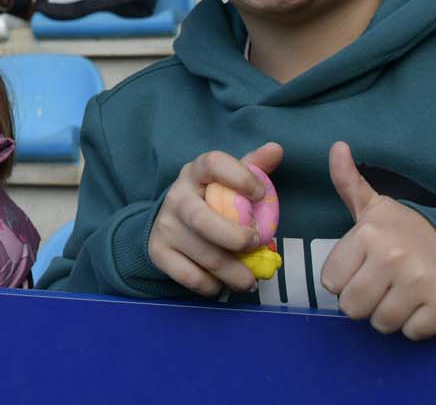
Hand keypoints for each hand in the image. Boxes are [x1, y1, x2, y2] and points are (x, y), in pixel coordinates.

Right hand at [148, 143, 282, 296]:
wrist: (169, 223)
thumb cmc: (210, 200)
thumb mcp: (227, 181)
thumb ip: (253, 167)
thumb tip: (276, 148)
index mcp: (196, 172)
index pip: (214, 164)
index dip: (239, 177)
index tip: (261, 194)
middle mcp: (177, 196)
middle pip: (203, 220)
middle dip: (236, 238)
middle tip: (256, 245)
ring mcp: (165, 225)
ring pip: (204, 255)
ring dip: (234, 274)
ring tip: (250, 280)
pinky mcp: (158, 252)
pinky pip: (191, 276)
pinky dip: (212, 286)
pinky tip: (221, 284)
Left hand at [320, 142, 435, 339]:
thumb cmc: (406, 231)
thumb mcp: (373, 206)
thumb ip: (348, 181)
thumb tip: (337, 146)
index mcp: (368, 234)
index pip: (331, 281)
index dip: (344, 279)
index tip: (361, 268)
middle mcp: (392, 256)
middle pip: (352, 307)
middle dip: (363, 301)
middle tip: (380, 285)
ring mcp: (420, 281)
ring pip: (381, 323)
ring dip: (389, 315)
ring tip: (400, 294)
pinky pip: (413, 333)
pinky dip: (416, 325)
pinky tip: (421, 304)